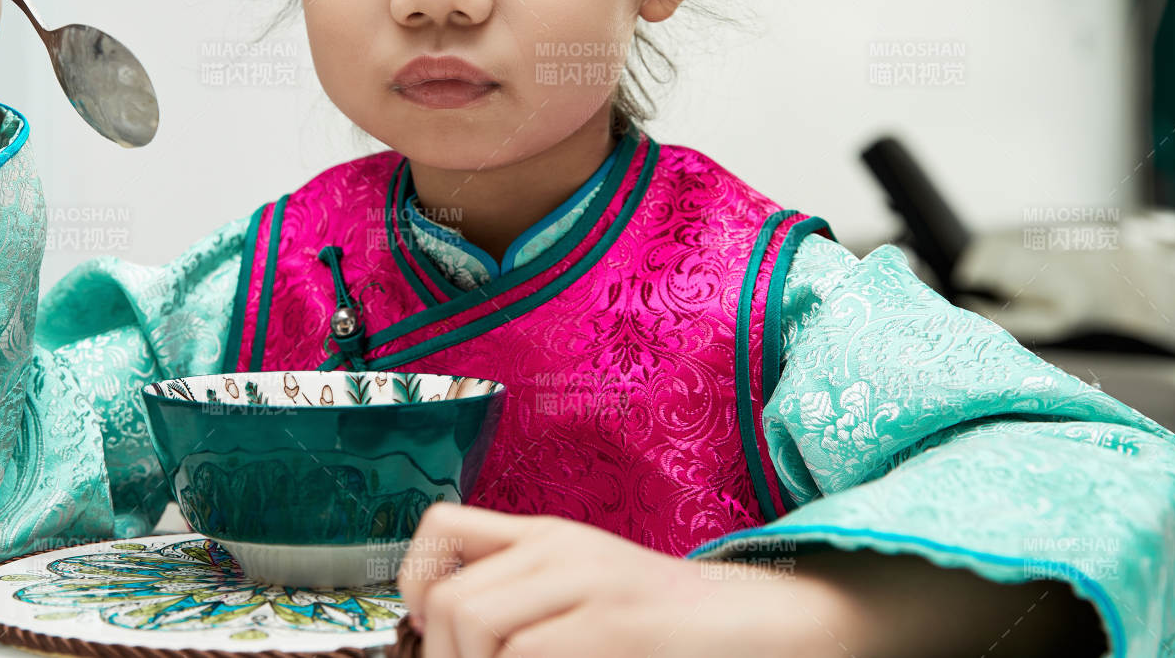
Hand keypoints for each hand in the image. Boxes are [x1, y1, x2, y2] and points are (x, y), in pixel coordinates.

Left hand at [394, 503, 841, 657]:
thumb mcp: (586, 591)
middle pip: (446, 598)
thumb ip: (525, 598)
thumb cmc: (669, 626)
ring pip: (475, 625)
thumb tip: (445, 632)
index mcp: (546, 536)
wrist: (764, 623)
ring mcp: (588, 583)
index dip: (411, 583)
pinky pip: (530, 656)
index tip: (428, 633)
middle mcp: (559, 548)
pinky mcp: (617, 625)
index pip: (440, 529)